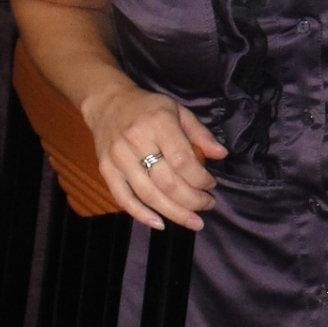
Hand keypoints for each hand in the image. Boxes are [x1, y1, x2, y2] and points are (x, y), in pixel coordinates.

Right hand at [83, 81, 227, 231]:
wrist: (107, 102)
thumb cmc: (148, 108)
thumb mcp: (179, 111)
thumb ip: (200, 134)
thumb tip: (221, 155)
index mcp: (158, 124)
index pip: (183, 161)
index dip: (200, 179)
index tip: (211, 185)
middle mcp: (136, 141)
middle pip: (167, 182)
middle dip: (191, 200)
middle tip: (207, 206)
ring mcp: (118, 158)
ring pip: (148, 194)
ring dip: (174, 212)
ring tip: (193, 221)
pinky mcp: (106, 170)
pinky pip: (123, 198)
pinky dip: (141, 214)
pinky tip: (160, 224)